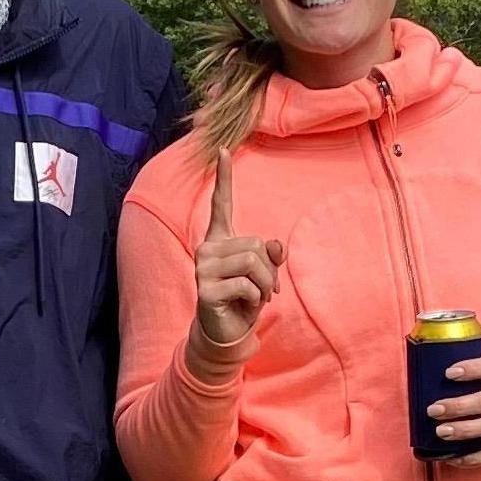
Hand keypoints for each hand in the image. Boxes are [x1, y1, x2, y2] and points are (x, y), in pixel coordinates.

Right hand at [191, 157, 283, 364]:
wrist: (226, 331)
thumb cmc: (244, 298)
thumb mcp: (264, 274)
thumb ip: (271, 257)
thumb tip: (277, 246)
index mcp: (220, 239)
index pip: (222, 204)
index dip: (224, 178)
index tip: (224, 148)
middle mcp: (207, 249)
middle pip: (255, 244)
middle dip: (269, 270)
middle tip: (262, 290)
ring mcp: (203, 268)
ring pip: (253, 262)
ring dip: (265, 284)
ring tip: (256, 297)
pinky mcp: (205, 289)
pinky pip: (247, 285)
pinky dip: (256, 298)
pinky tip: (244, 305)